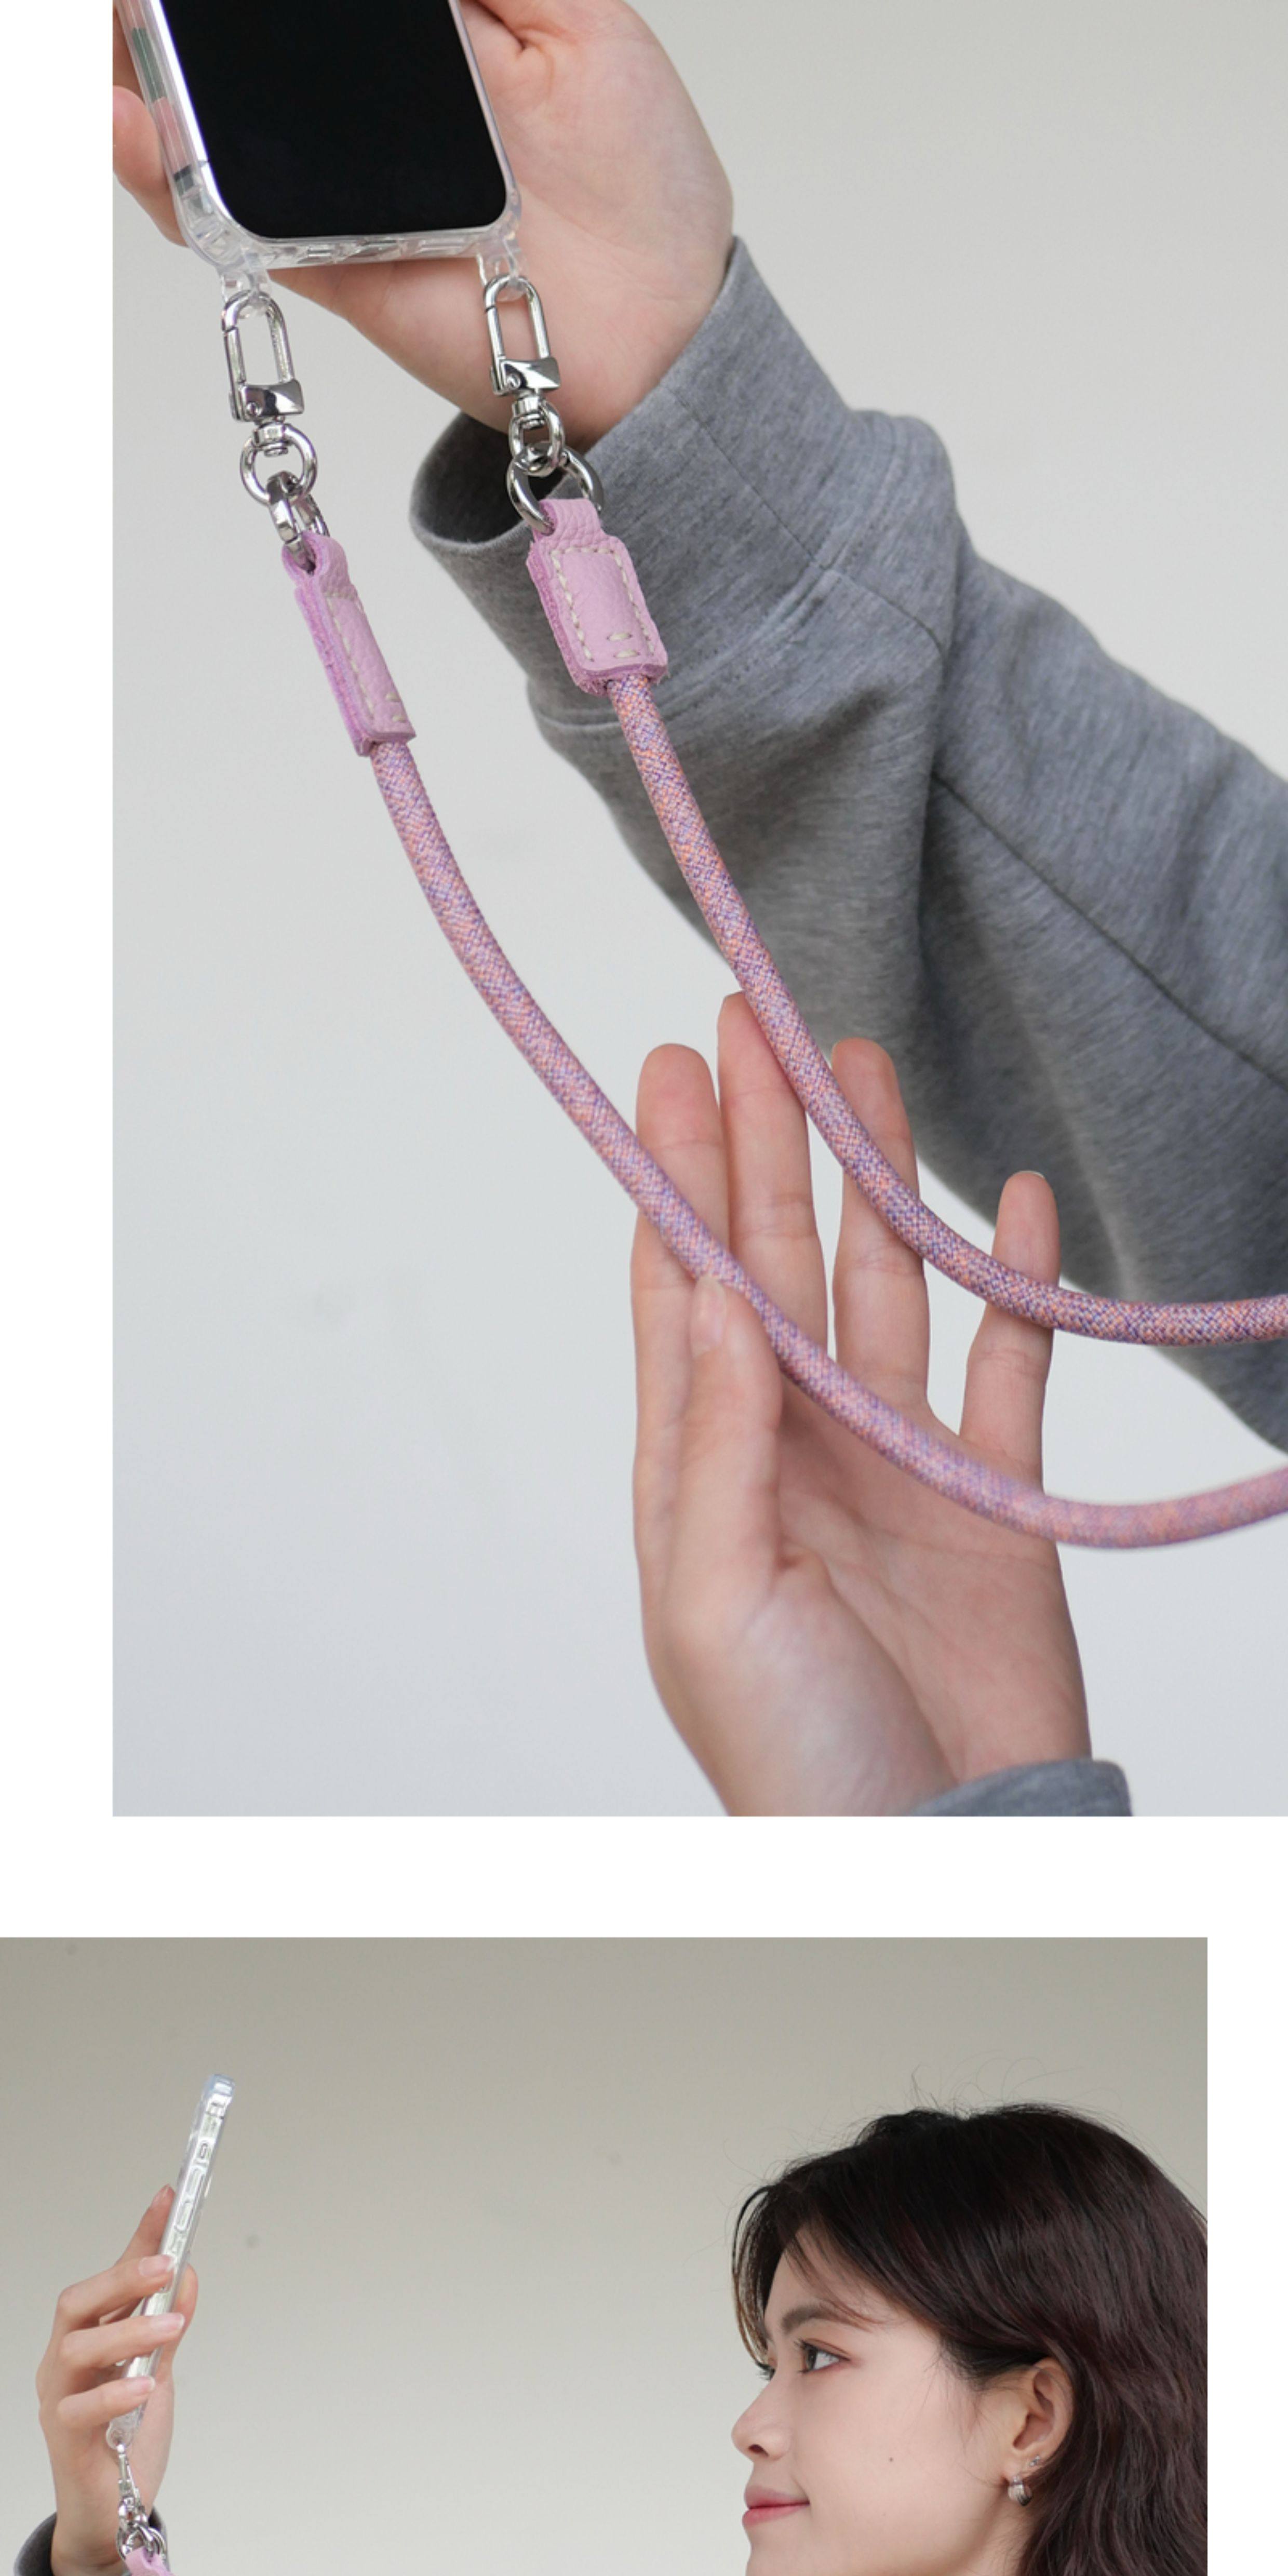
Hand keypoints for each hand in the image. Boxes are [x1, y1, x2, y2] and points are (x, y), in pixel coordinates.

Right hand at [37, 2189, 196, 2575]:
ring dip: (128, 2331)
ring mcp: (60, 2398)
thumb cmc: (127, 2436)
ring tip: (172, 2326)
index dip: (138, 2237)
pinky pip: (79, 2410)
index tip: (168, 2198)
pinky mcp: (65, 2439)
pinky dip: (115, 2392)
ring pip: (76, 2348)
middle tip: (166, 2264)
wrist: (113, 2511)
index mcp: (88, 2337)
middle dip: (122, 2277)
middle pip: (79, 2303)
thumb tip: (188, 2275)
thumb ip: (170, 2328)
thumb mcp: (158, 2372)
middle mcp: (65, 2360)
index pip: (110, 2278)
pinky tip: (146, 2386)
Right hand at [112, 0, 733, 446]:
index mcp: (423, 24)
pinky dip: (157, 170)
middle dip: (178, 10)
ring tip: (120, 27)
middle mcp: (363, 98)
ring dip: (137, 66)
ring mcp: (331, 181)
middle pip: (238, 37)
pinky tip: (124, 118)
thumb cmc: (643, 177)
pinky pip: (218, 219)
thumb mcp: (580, 17)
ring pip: (199, 115)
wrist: (661, 331)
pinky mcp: (321, 261)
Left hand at [630, 995, 1090, 1812]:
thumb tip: (709, 1294)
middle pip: (779, 1264)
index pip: (686, 1296)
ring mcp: (895, 1464)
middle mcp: (795, 1449)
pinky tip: (1005, 1203)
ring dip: (875, 1183)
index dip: (680, 1183)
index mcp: (707, 1475)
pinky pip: (1004, 1364)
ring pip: (883, 1288)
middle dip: (765, 1146)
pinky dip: (1008, 1285)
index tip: (670, 1076)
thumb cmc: (794, 1758)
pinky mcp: (989, 1493)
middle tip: (752, 1026)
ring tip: (864, 1070)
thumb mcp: (717, 1600)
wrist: (935, 1853)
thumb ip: (715, 1443)